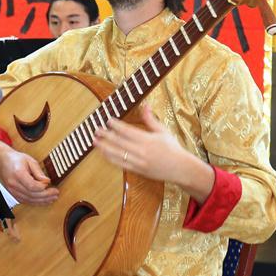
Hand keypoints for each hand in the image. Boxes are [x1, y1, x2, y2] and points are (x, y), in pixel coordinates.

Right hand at [0, 140, 57, 204]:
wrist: (3, 161)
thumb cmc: (16, 159)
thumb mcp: (29, 160)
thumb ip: (38, 172)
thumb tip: (47, 181)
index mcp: (18, 174)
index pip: (32, 186)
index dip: (43, 187)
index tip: (49, 183)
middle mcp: (14, 184)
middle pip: (32, 194)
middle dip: (46, 196)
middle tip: (55, 193)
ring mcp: (12, 191)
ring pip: (29, 200)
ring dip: (43, 201)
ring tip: (53, 198)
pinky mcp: (14, 194)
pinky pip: (26, 201)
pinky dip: (36, 202)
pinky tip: (44, 201)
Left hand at [93, 105, 213, 202]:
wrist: (181, 169)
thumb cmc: (172, 148)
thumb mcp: (163, 131)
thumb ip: (151, 119)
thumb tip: (145, 105)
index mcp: (148, 140)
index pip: (128, 131)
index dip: (116, 125)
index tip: (108, 120)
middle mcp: (142, 151)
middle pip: (119, 142)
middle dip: (106, 135)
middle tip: (96, 129)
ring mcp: (139, 162)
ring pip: (117, 153)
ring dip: (104, 147)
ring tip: (94, 141)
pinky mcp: (138, 170)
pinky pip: (120, 164)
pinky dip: (110, 158)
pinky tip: (103, 153)